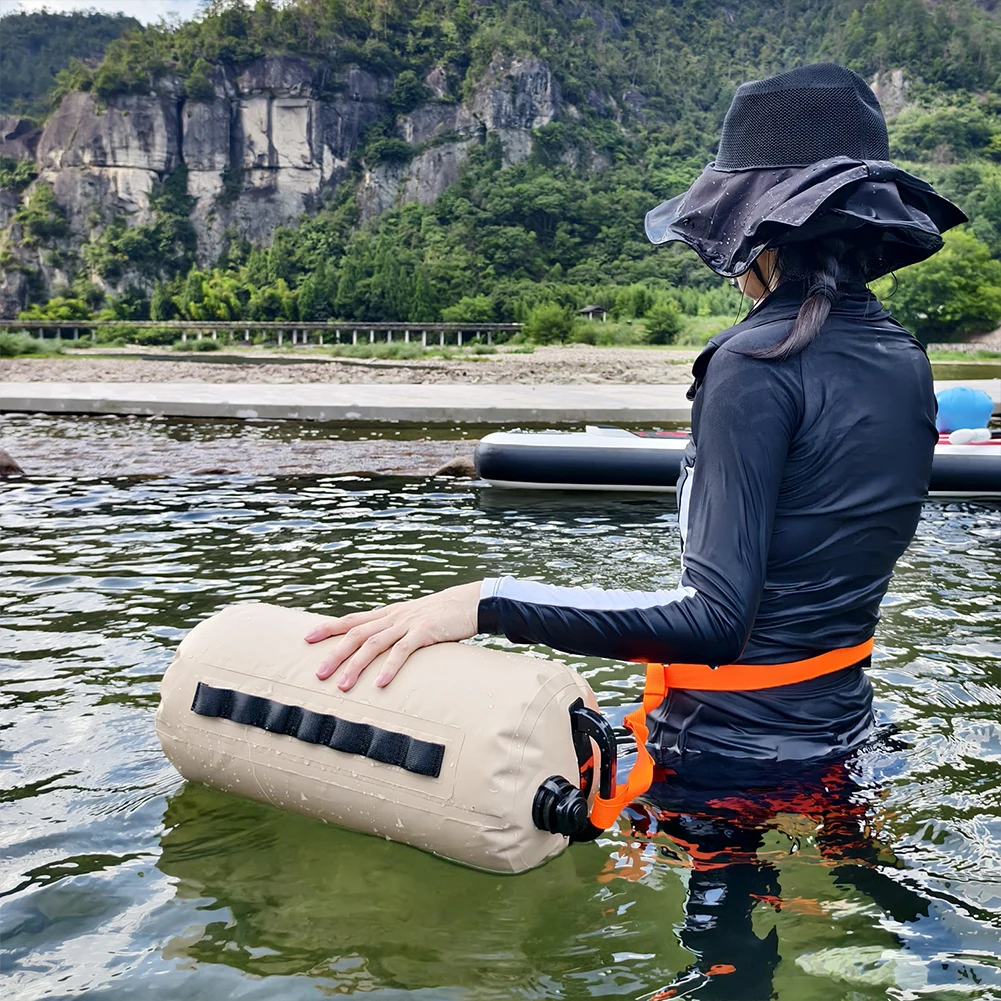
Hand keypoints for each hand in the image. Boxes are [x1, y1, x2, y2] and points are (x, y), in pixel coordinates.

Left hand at [306, 581, 481, 690]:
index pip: (352, 620)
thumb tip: (381, 654)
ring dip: (356, 665)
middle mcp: (393, 617)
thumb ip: (397, 634)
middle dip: (335, 653)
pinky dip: (390, 667)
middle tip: (317, 673)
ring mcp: (408, 624)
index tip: (307, 638)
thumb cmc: (443, 617)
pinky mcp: (425, 632)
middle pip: (356, 634)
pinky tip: (380, 683)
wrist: (470, 602)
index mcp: (388, 614)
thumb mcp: (414, 621)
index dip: (329, 628)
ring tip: (343, 685)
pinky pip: (403, 651)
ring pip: (374, 644)